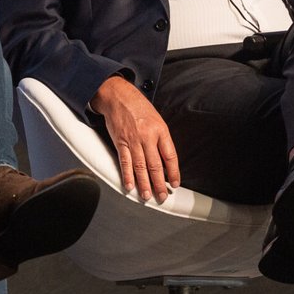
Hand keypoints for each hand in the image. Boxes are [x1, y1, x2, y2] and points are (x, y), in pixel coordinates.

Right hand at [91, 75, 180, 202]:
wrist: (119, 97)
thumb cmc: (139, 108)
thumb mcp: (157, 120)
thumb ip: (161, 140)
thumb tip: (165, 162)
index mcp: (161, 130)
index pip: (170, 156)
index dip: (173, 172)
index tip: (175, 184)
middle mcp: (148, 136)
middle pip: (155, 165)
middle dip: (159, 184)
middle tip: (162, 196)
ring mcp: (133, 140)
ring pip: (140, 167)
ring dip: (144, 184)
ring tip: (147, 196)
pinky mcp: (120, 142)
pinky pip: (124, 162)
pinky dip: (127, 175)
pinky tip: (130, 186)